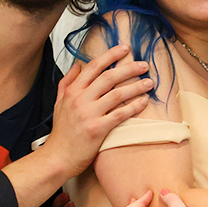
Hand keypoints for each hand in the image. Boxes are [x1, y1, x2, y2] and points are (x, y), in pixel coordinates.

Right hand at [40, 45, 151, 177]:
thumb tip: (77, 64)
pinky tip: (143, 102)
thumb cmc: (61, 132)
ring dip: (136, 86)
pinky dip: (133, 106)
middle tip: (144, 65)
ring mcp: (89, 114)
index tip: (125, 49)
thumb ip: (67, 82)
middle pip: (108, 77)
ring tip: (149, 83)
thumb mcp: (59, 103)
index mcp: (72, 91)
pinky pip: (119, 114)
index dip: (111, 55)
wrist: (57, 157)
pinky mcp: (97, 129)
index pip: (93, 66)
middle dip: (129, 68)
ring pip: (117, 94)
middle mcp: (80, 99)